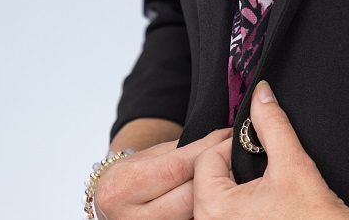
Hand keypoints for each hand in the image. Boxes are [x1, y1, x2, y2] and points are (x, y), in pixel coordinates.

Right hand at [94, 128, 231, 219]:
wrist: (111, 203)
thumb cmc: (132, 174)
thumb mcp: (150, 156)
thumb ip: (183, 150)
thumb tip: (223, 139)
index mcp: (122, 188)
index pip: (176, 168)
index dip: (207, 150)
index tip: (228, 137)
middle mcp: (130, 218)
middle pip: (188, 196)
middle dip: (216, 173)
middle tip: (237, 155)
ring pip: (194, 213)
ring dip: (215, 193)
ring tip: (231, 173)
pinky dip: (206, 209)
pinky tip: (218, 195)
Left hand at [193, 82, 348, 219]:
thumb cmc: (312, 216)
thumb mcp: (292, 162)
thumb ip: (271, 123)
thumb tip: (260, 93)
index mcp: (215, 210)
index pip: (205, 160)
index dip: (231, 145)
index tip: (256, 148)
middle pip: (204, 181)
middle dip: (228, 166)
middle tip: (257, 164)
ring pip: (210, 202)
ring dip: (229, 187)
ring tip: (258, 186)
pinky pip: (220, 218)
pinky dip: (233, 208)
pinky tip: (259, 207)